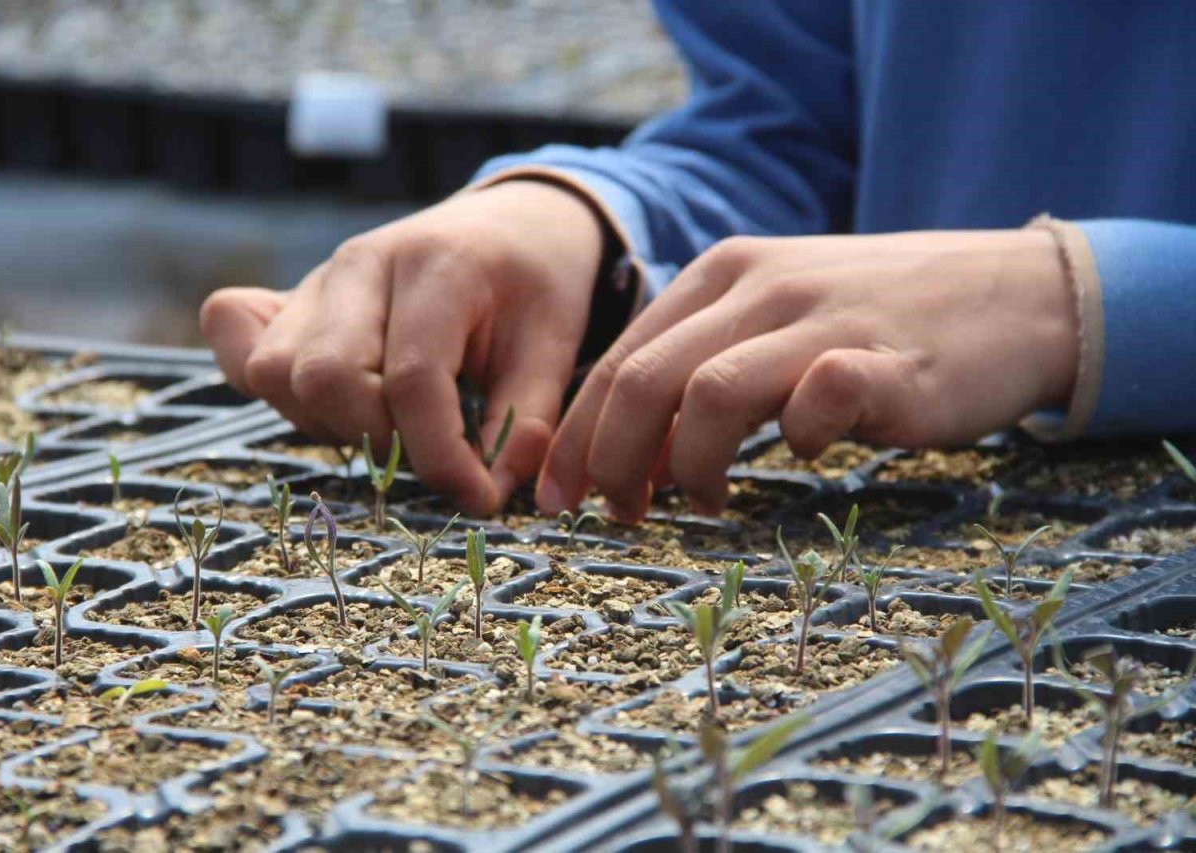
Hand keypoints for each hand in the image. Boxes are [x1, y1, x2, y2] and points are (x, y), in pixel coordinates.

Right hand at [200, 180, 603, 514]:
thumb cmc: (535, 286)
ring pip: (273, 370)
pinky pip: (234, 335)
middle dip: (378, 439)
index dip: (441, 456)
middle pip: (323, 377)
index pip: (413, 381)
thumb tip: (486, 493)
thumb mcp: (555, 347)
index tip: (479, 495)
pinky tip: (330, 398)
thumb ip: (524, 423)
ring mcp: (316, 279)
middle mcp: (361, 264)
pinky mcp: (291, 296)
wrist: (510, 224)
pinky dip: (267, 382)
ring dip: (328, 421)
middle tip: (428, 447)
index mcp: (437, 266)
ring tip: (388, 422)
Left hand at [536, 230, 1077, 521]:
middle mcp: (762, 286)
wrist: (1020, 296)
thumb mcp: (777, 314)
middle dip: (611, 461)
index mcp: (723, 274)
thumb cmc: (882, 320)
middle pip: (644, 380)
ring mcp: (823, 318)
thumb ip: (707, 359)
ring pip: (709, 394)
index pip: (620, 360)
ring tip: (705, 503)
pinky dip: (798, 440)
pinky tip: (809, 455)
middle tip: (619, 515)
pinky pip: (819, 399)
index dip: (579, 437)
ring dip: (688, 464)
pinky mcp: (887, 359)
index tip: (561, 498)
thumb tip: (634, 447)